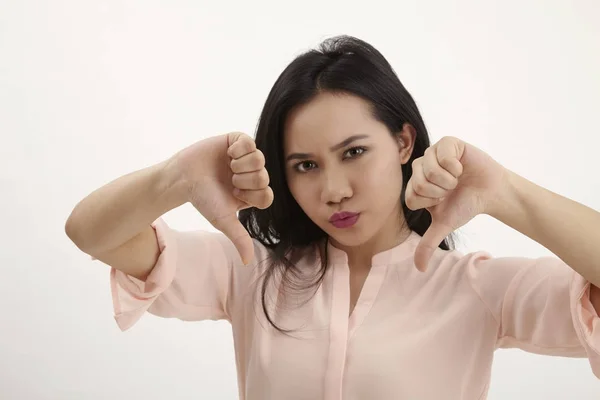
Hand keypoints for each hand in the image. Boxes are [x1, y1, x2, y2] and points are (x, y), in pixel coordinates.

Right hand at [170, 132, 272, 264]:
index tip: (235, 194)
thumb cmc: (202, 199)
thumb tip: (247, 261)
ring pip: (259, 159)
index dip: (251, 195)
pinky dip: (238, 149)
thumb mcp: (222, 220)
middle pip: (264, 176)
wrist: (182, 178)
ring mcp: (245, 157)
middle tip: (229, 180)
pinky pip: (249, 142)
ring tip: (227, 167)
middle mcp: (251, 175)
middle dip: (244, 180)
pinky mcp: (236, 141)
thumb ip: (239, 238)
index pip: (267, 195)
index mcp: (252, 193)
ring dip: (241, 165)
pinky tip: (227, 154)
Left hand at [405, 136, 507, 271]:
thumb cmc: (466, 205)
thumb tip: (419, 269)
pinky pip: (441, 153)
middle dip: (440, 191)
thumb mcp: (444, 225)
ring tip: (457, 179)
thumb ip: (428, 244)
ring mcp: (433, 153)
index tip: (443, 201)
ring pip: (428, 168)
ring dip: (448, 179)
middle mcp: (421, 168)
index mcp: (415, 186)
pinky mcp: (448, 143)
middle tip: (452, 189)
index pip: (410, 197)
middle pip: (418, 183)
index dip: (430, 202)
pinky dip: (454, 165)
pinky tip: (461, 167)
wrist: (492, 192)